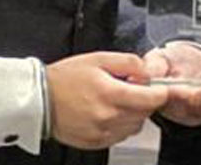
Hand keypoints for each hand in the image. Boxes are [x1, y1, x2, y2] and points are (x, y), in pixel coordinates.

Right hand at [46, 52, 167, 149]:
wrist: (40, 99)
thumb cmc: (65, 78)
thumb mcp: (99, 58)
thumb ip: (128, 62)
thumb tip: (147, 72)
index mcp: (110, 94)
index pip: (151, 99)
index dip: (160, 92)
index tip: (160, 87)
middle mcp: (108, 117)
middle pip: (145, 113)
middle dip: (145, 100)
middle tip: (131, 88)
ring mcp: (102, 132)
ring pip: (135, 126)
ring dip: (134, 113)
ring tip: (116, 100)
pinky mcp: (96, 143)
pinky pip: (121, 136)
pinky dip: (121, 125)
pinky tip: (108, 112)